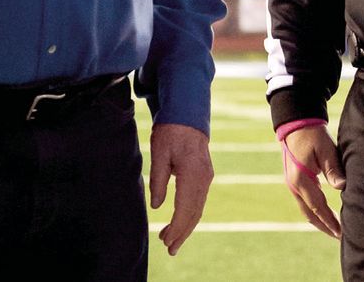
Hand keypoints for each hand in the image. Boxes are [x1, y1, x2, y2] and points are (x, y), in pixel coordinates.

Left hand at [149, 123, 213, 255]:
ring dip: (186, 227)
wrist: (187, 115)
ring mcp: (207, 177)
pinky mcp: (206, 176)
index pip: (185, 208)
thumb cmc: (170, 131)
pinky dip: (191, 215)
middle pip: (194, 213)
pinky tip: (181, 222)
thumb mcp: (159, 153)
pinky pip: (199, 201)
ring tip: (171, 240)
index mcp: (191, 173)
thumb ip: (158, 180)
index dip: (176, 227)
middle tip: (168, 248)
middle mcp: (203, 178)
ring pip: (198, 209)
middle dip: (182, 233)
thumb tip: (156, 207)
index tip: (165, 239)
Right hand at [281, 125, 344, 238]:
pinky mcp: (294, 179)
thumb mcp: (326, 149)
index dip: (330, 221)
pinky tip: (325, 212)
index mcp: (300, 179)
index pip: (318, 207)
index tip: (343, 234)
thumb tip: (343, 188)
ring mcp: (291, 182)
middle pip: (309, 213)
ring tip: (335, 229)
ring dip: (319, 220)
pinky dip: (315, 210)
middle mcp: (293, 184)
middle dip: (325, 226)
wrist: (295, 122)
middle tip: (341, 237)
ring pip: (306, 208)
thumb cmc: (312, 134)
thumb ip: (334, 170)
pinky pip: (304, 200)